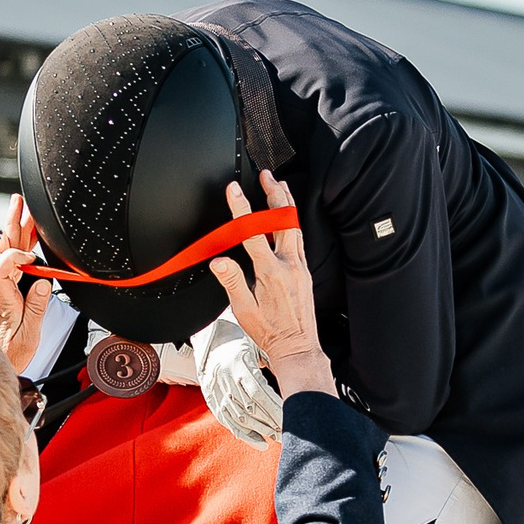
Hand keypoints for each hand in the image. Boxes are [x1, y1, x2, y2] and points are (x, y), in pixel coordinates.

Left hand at [0, 193, 53, 373]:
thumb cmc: (10, 354)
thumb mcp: (29, 337)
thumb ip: (36, 308)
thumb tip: (42, 283)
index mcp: (4, 301)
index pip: (1, 268)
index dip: (15, 256)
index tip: (31, 256)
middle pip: (2, 252)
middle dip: (12, 225)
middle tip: (19, 203)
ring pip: (5, 255)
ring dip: (14, 231)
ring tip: (21, 210)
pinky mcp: (1, 293)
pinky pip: (8, 264)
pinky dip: (16, 247)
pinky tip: (21, 239)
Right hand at [195, 318, 282, 445]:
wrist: (211, 336)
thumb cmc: (241, 339)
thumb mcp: (259, 345)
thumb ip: (275, 362)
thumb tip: (298, 380)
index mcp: (238, 363)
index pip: (258, 392)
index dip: (274, 408)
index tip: (290, 417)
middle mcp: (225, 378)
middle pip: (251, 408)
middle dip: (271, 422)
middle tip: (289, 431)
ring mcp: (216, 390)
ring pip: (240, 418)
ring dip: (261, 430)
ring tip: (278, 437)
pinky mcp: (212, 399)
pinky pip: (228, 422)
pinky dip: (245, 435)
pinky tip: (261, 442)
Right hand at [206, 172, 332, 398]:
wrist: (298, 348)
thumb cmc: (271, 333)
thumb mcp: (244, 310)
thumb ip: (232, 281)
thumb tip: (218, 261)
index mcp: (271, 273)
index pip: (253, 233)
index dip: (242, 208)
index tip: (234, 189)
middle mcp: (289, 265)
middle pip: (283, 220)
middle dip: (275, 194)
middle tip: (267, 176)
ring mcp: (300, 267)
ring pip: (295, 226)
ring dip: (287, 204)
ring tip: (280, 186)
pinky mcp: (305, 272)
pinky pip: (300, 239)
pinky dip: (292, 222)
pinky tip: (288, 218)